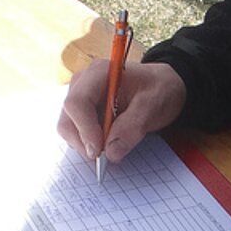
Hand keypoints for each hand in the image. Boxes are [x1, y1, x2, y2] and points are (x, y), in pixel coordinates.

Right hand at [58, 60, 186, 168]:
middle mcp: (83, 83)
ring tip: (111, 147)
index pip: (77, 102)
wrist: (161, 87)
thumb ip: (132, 126)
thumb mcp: (153, 105)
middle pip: (68, 117)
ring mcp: (80, 97)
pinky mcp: (82, 111)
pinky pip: (75, 131)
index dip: (85, 129)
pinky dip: (88, 143)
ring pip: (68, 127)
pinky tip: (107, 142)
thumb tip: (111, 152)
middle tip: (105, 157)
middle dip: (83, 141)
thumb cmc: (158, 89)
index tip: (100, 151)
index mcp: (99, 73)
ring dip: (85, 144)